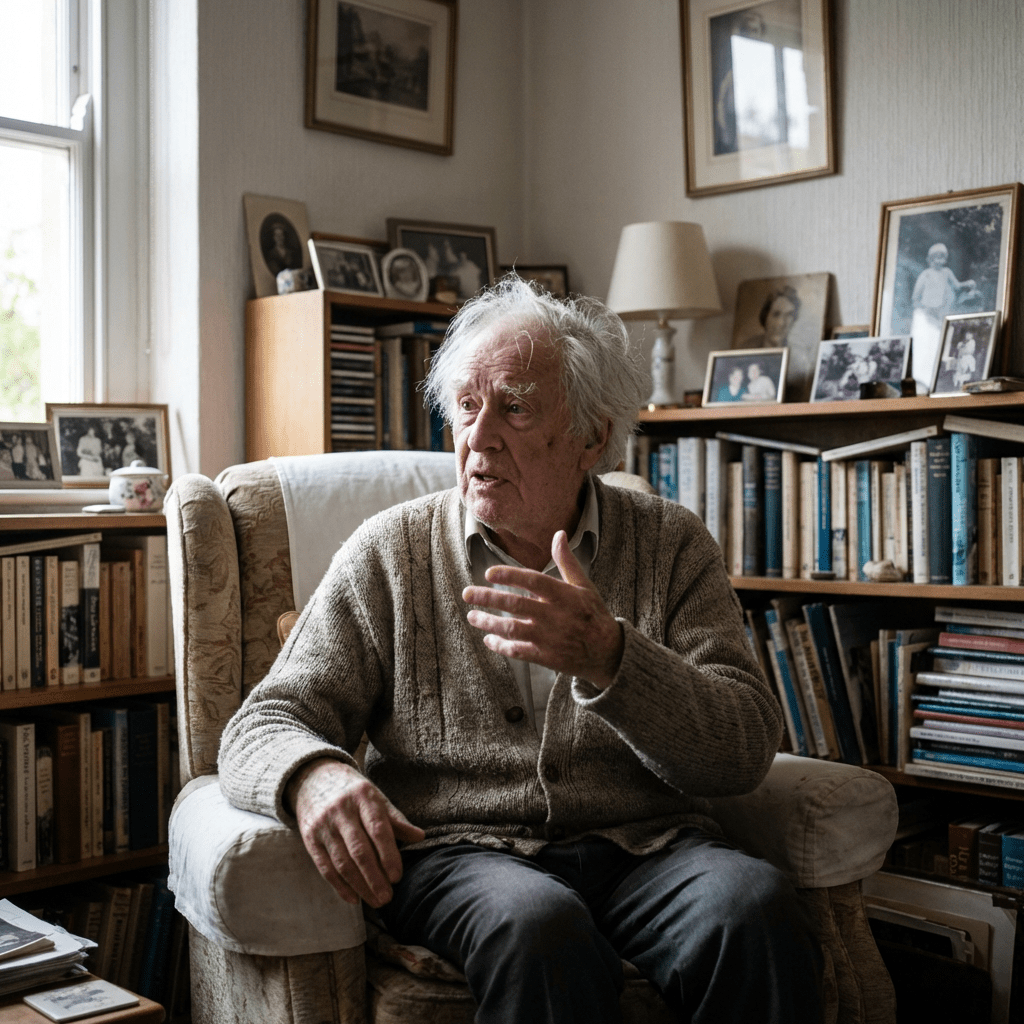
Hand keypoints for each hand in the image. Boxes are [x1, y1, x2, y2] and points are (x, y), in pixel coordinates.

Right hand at [289, 758, 424, 906]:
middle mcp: (342, 811)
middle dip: (374, 877)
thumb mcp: (376, 798)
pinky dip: (339, 886)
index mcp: (364, 798)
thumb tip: (420, 837)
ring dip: (359, 885)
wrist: (314, 779)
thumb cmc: (354, 794)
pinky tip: (353, 898)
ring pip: (342, 862)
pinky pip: (325, 866)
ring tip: (375, 901)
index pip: (378, 829)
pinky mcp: (309, 838)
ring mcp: (323, 825)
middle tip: (387, 898)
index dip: (388, 855)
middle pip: (359, 849)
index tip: (397, 877)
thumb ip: (396, 819)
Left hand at [463, 530, 623, 688]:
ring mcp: (549, 638)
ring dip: (489, 623)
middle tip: (467, 593)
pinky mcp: (546, 657)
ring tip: (472, 616)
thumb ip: (566, 561)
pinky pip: (518, 651)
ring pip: (512, 629)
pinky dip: (501, 646)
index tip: (489, 573)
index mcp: (564, 595)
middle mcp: (555, 615)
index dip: (510, 576)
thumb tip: (559, 534)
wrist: (608, 652)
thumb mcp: (584, 585)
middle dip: (488, 598)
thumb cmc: (593, 614)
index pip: (533, 581)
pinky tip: (489, 640)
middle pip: (515, 605)